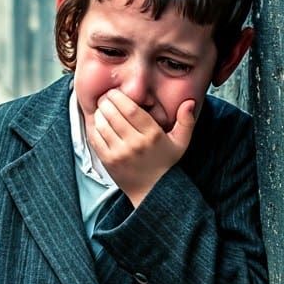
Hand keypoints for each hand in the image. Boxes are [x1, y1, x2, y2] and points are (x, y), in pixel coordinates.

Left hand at [89, 89, 196, 207]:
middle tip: (105, 98)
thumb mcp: (181, 142)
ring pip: (102, 124)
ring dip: (99, 113)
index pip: (130, 109)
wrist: (152, 191)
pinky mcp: (108, 161)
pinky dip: (93, 128)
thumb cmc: (165, 163)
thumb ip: (186, 121)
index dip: (118, 97)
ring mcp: (120, 153)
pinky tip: (97, 123)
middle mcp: (135, 143)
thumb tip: (189, 102)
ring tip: (101, 109)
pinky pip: (95, 138)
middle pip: (113, 114)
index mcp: (152, 135)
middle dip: (106, 102)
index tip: (114, 92)